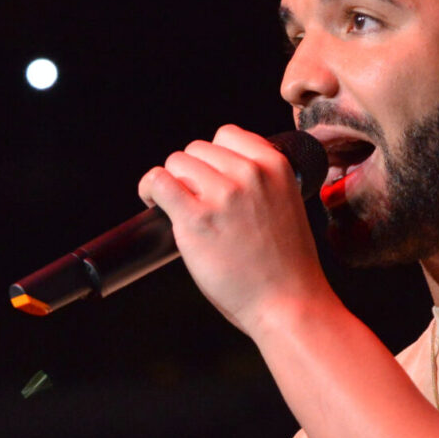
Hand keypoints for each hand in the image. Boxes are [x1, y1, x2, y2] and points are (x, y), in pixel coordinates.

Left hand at [137, 125, 332, 334]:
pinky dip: (150, 189)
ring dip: (173, 183)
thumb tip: (218, 172)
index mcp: (276, 166)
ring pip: (176, 162)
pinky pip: (158, 182)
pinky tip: (153, 202)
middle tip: (195, 201)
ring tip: (178, 206)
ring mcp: (222, 194)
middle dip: (192, 173)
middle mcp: (249, 173)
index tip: (210, 178)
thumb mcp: (287, 204)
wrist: (288, 303)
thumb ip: (260, 182)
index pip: (227, 134)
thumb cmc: (287, 266)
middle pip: (197, 149)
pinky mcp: (196, 218)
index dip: (214, 157)